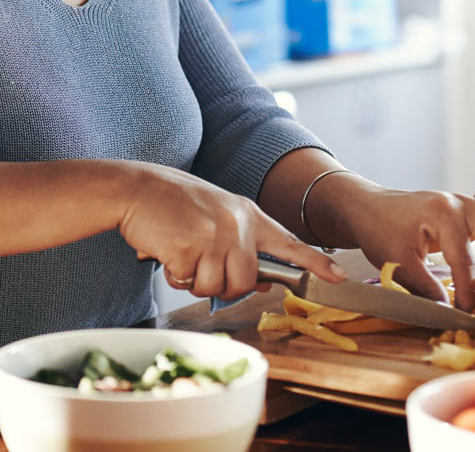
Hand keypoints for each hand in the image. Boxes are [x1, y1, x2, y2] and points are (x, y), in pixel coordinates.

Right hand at [118, 163, 347, 301]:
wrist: (136, 188)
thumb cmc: (172, 204)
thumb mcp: (216, 215)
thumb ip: (241, 244)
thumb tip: (264, 282)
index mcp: (247, 213)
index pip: (289, 242)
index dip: (315, 263)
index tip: (338, 277)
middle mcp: (236, 224)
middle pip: (245, 281)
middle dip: (223, 284)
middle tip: (200, 265)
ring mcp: (213, 236)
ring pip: (217, 287)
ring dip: (195, 281)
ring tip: (181, 254)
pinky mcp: (189, 248)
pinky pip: (188, 282)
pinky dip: (174, 275)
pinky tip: (166, 252)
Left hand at [314, 179, 474, 311]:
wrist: (366, 206)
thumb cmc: (378, 230)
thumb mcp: (396, 261)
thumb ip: (424, 285)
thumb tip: (448, 310)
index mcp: (442, 215)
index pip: (464, 260)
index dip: (468, 290)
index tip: (470, 313)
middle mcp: (459, 203)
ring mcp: (463, 201)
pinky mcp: (465, 205)